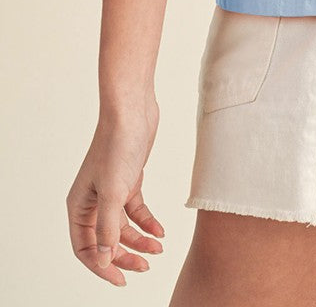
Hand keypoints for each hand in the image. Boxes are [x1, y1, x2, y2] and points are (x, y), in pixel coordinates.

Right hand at [66, 102, 165, 286]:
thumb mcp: (114, 191)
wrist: (133, 110)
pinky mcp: (129, 180)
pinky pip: (136, 211)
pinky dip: (147, 222)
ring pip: (123, 227)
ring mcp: (111, 191)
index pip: (85, 248)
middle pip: (105, 241)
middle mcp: (92, 201)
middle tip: (145, 268)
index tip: (121, 280)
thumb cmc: (117, 145)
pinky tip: (161, 230)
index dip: (102, 266)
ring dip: (139, 241)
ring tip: (158, 249)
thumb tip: (106, 258)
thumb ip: (109, 227)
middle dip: (123, 257)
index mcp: (79, 206)